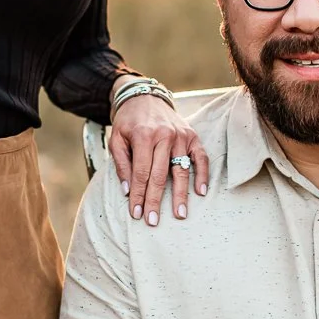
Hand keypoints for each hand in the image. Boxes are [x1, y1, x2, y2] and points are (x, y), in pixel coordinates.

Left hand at [108, 86, 208, 225]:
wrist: (145, 97)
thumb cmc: (128, 122)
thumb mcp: (116, 139)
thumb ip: (121, 164)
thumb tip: (127, 190)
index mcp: (144, 135)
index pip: (141, 172)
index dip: (139, 195)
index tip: (137, 213)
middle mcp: (165, 135)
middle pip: (160, 175)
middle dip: (156, 200)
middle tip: (153, 221)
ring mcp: (181, 136)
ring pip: (181, 170)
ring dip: (180, 194)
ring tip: (179, 214)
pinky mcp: (192, 136)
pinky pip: (201, 158)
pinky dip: (202, 175)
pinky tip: (200, 192)